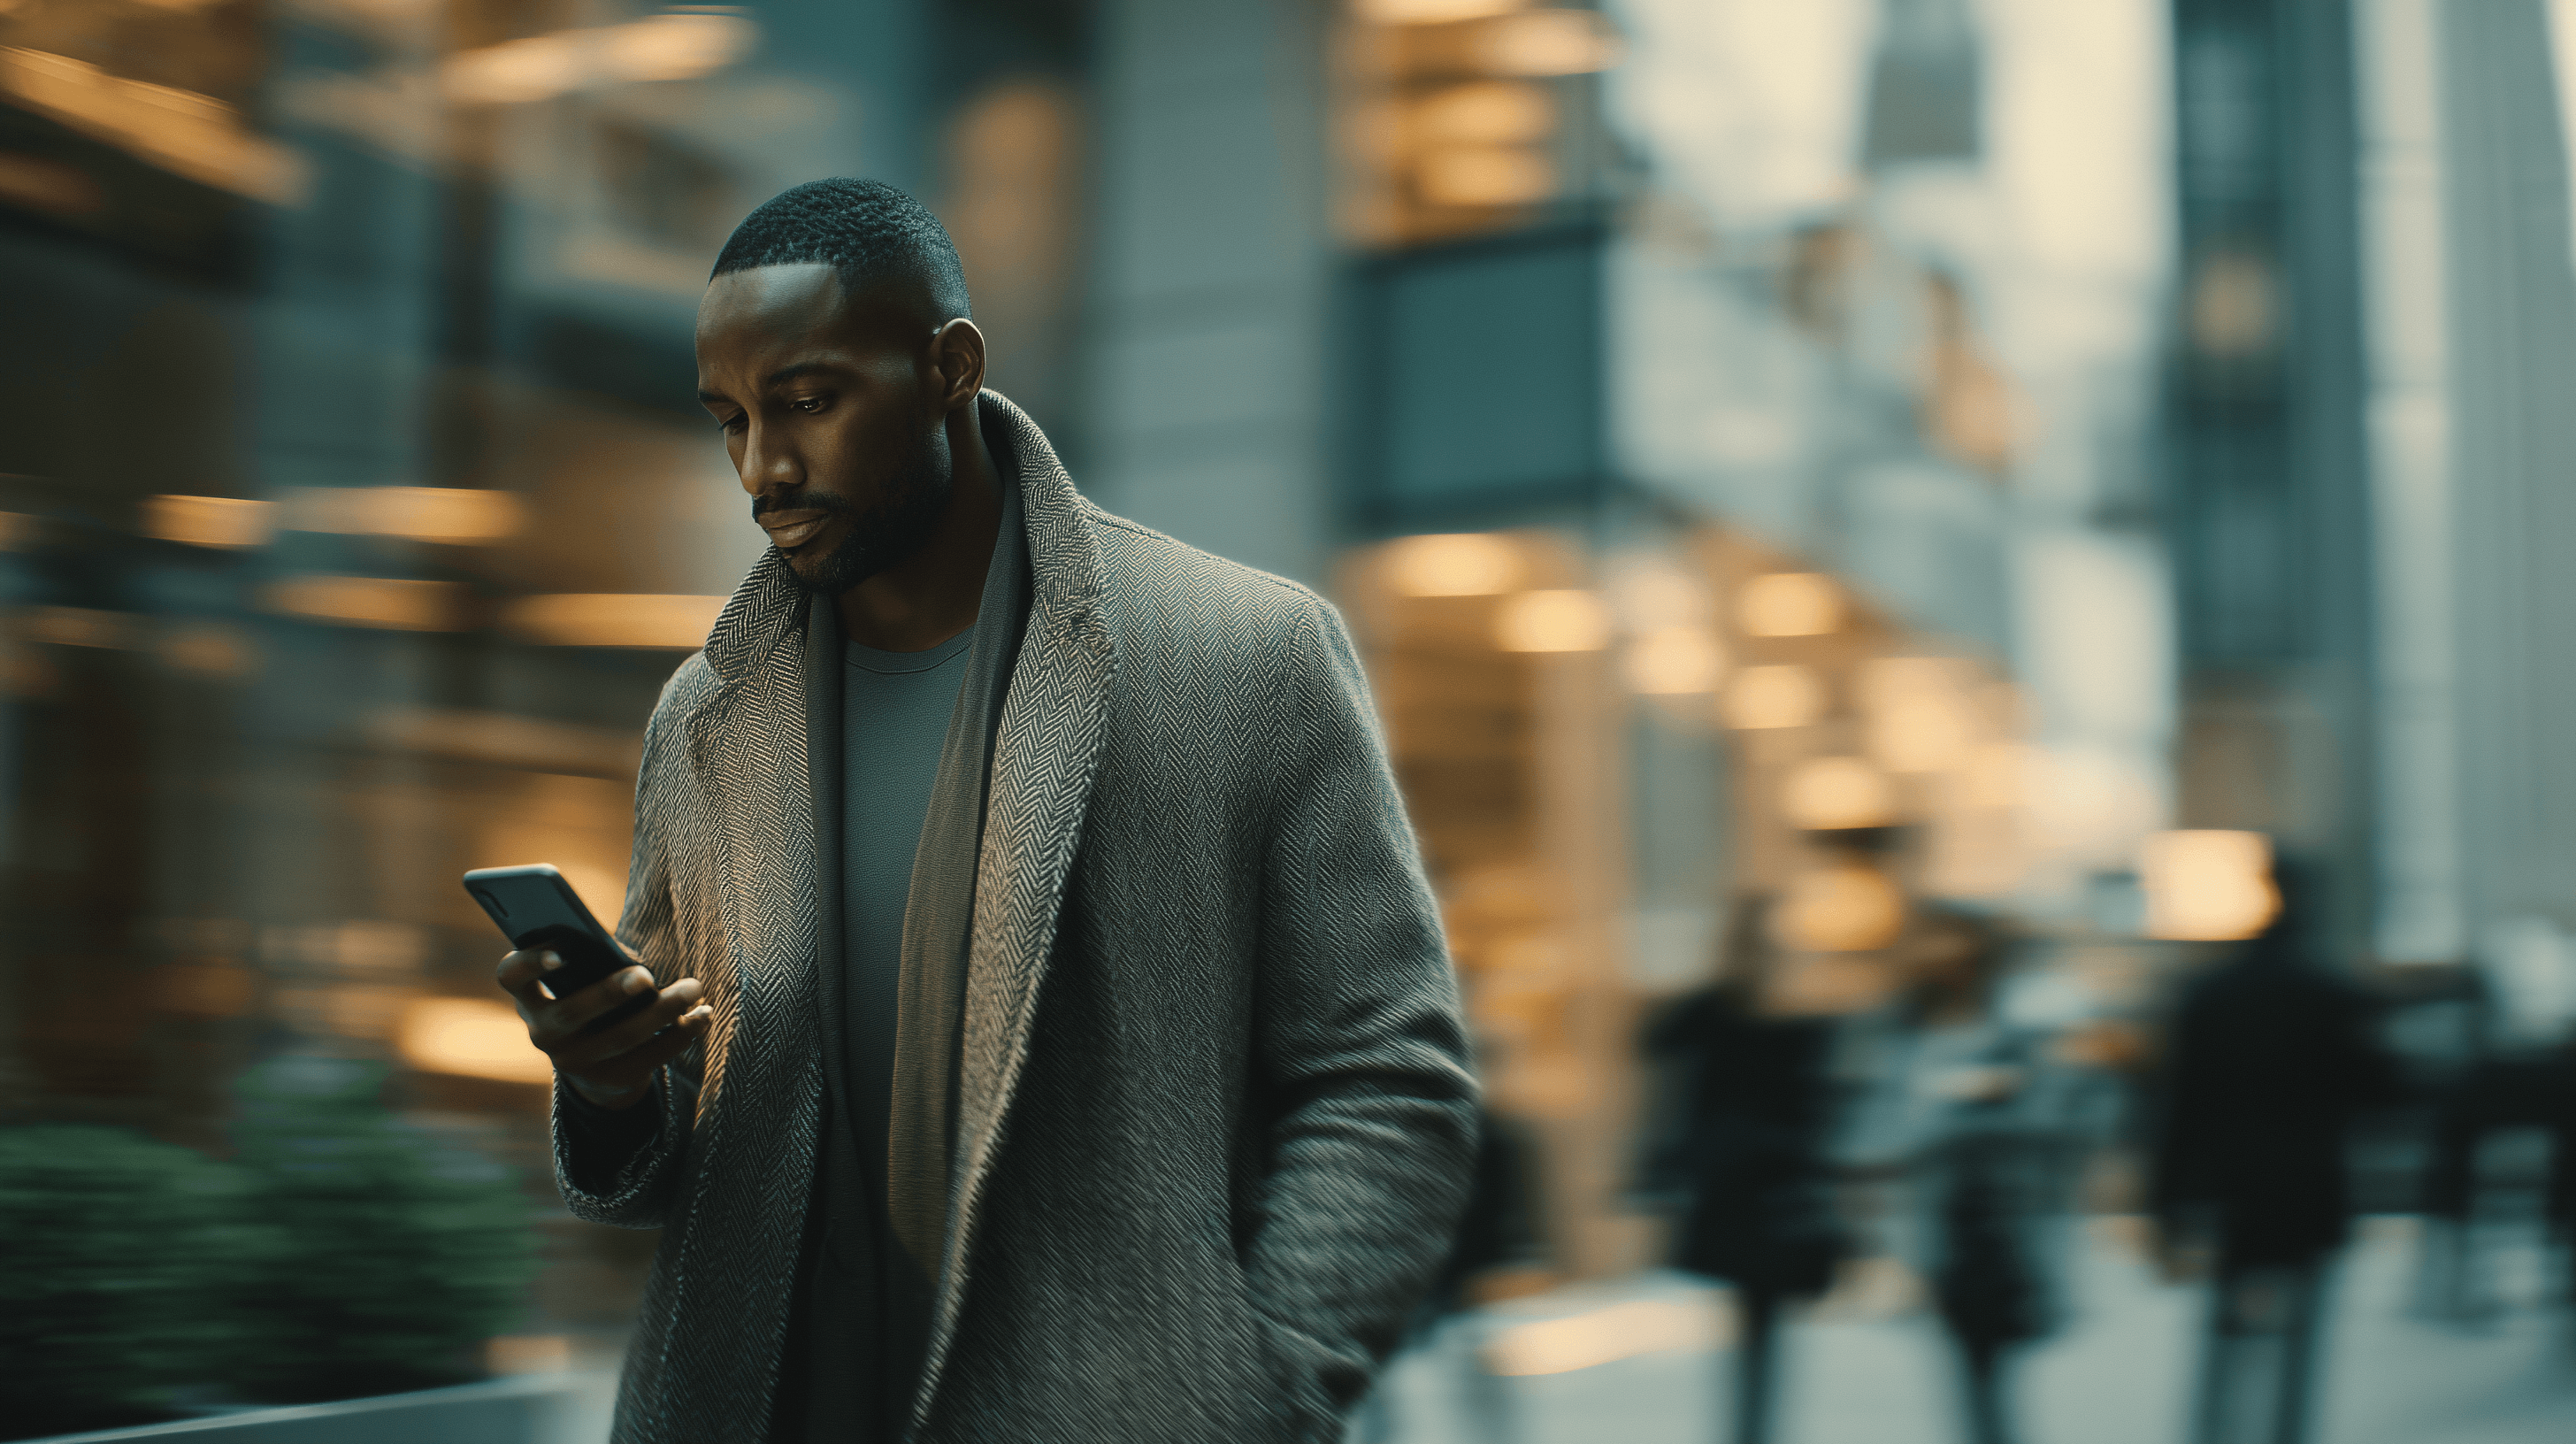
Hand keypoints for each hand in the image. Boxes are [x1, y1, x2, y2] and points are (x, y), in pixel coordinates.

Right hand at [494, 951, 710, 1109]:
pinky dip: (682, 1034)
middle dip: (610, 993)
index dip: (528, 963)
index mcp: (531, 997)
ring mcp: (575, 1063)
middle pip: (573, 1012)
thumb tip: (633, 960)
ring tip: (694, 988)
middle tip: (645, 974)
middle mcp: (544, 1034)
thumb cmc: (595, 997)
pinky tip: (704, 1015)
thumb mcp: (586, 980)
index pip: (511, 976)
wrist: (600, 1063)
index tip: (558, 952)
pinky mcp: (610, 1082)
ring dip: (663, 1010)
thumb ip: (596, 962)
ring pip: (621, 1037)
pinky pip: (650, 1058)